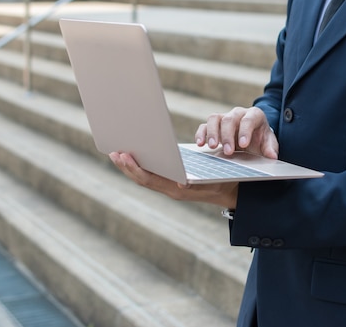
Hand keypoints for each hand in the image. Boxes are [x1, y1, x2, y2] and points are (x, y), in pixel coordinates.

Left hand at [109, 152, 238, 208]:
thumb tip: (181, 184)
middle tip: (113, 152)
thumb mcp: (212, 180)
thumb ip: (196, 183)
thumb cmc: (224, 182)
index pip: (149, 179)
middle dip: (126, 166)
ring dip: (130, 166)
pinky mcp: (171, 182)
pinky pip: (151, 175)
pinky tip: (135, 156)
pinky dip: (140, 166)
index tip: (123, 156)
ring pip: (144, 177)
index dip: (134, 168)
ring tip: (117, 153)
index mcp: (176, 190)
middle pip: (142, 179)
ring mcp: (169, 187)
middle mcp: (169, 190)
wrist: (232, 192)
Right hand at [195, 107, 278, 158]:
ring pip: (214, 118)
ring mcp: (224, 117)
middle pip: (229, 119)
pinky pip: (204, 125)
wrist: (253, 136)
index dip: (245, 131)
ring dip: (212, 132)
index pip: (249, 119)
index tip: (243, 144)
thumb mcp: (268, 143)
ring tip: (212, 146)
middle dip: (228, 135)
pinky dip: (201, 134)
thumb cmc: (261, 139)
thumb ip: (270, 148)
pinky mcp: (214, 125)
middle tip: (228, 152)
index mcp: (254, 115)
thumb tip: (272, 156)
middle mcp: (238, 113)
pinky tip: (200, 144)